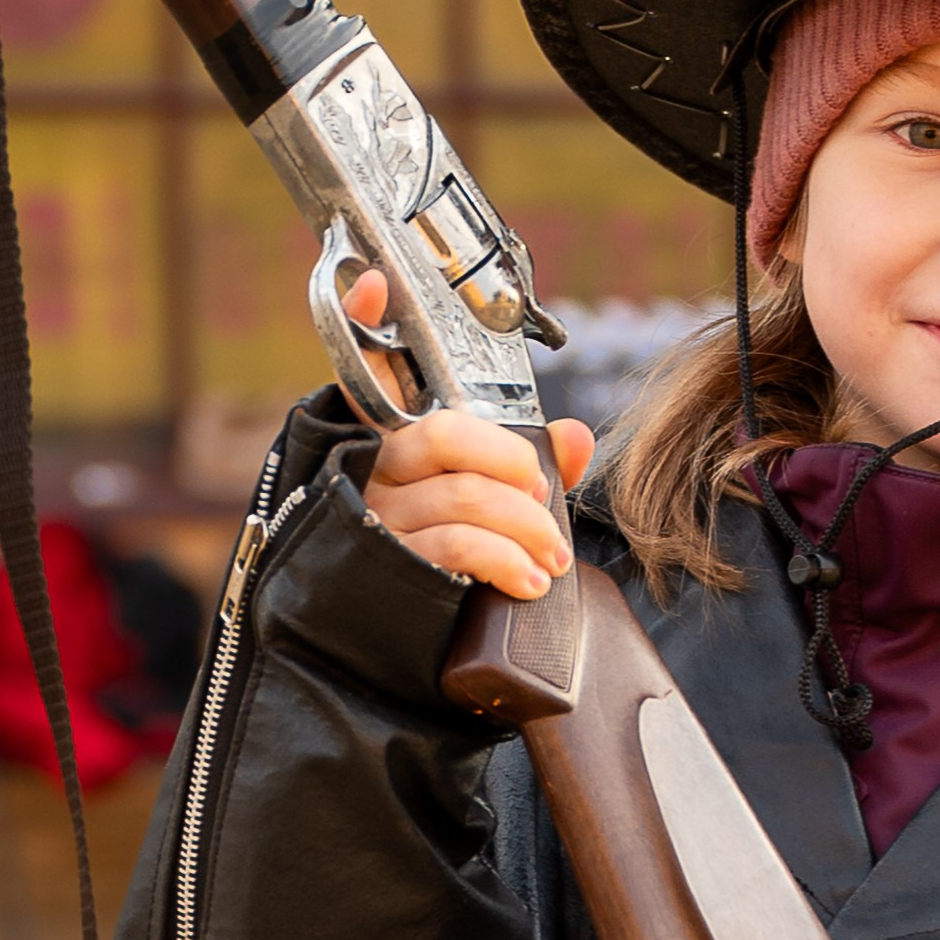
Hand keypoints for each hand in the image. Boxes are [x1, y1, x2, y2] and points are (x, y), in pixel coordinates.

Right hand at [352, 274, 593, 598]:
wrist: (390, 660)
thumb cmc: (443, 571)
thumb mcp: (490, 513)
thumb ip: (531, 470)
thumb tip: (577, 436)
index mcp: (387, 445)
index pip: (366, 374)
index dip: (362, 322)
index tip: (373, 279)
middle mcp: (370, 474)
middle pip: (445, 436)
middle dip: (516, 465)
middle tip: (547, 498)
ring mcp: (375, 520)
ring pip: (463, 496)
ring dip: (528, 527)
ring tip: (552, 556)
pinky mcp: (387, 568)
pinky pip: (456, 544)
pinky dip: (507, 560)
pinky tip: (528, 581)